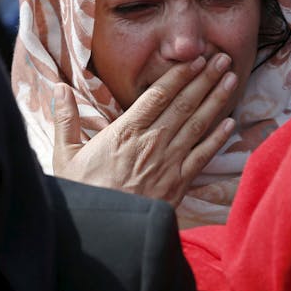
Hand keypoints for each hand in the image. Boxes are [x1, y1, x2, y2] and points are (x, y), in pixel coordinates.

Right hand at [53, 53, 237, 206]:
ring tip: (232, 80)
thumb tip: (58, 88)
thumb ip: (66, 119)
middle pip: (184, 104)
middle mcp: (151, 142)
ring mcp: (168, 163)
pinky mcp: (178, 184)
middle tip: (223, 59)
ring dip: (216, 100)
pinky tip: (231, 124)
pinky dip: (217, 139)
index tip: (195, 59)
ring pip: (197, 124)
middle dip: (205, 79)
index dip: (179, 74)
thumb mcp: (65, 154)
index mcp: (125, 131)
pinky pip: (202, 156)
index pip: (158, 95)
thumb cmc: (83, 193)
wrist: (102, 232)